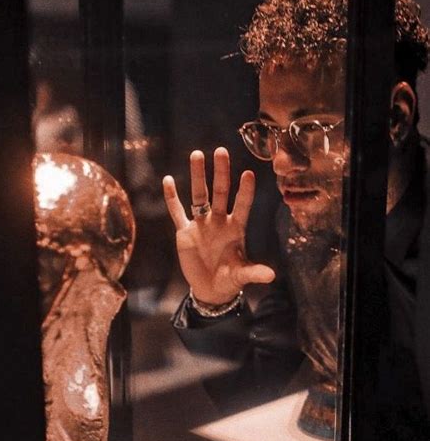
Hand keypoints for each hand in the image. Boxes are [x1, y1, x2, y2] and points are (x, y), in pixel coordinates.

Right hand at [163, 146, 274, 304]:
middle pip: (220, 192)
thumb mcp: (241, 275)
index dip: (245, 191)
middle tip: (221, 151)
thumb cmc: (229, 279)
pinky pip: (177, 212)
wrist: (210, 289)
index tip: (248, 174)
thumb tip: (271, 276)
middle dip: (221, 172)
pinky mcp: (185, 232)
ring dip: (198, 176)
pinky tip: (168, 180)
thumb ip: (254, 273)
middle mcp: (219, 221)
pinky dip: (172, 198)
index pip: (242, 205)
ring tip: (197, 154)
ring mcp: (201, 224)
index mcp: (235, 228)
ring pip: (199, 196)